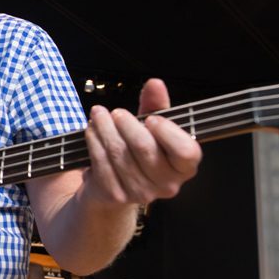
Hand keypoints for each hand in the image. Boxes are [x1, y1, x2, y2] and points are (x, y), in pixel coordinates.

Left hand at [83, 78, 201, 205]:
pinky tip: (92, 130)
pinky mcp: (116, 194)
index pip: (186, 151)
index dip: (168, 132)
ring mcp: (141, 193)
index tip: (152, 118)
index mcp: (184, 167)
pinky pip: (102, 161)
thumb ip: (156, 105)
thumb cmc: (137, 152)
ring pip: (119, 152)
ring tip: (99, 115)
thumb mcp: (151, 127)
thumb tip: (155, 84)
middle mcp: (167, 184)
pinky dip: (94, 141)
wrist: (112, 185)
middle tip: (116, 112)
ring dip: (104, 128)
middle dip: (126, 123)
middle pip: (145, 148)